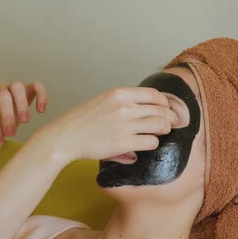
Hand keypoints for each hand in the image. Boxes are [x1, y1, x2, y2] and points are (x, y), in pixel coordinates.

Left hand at [0, 81, 46, 165]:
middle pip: (3, 96)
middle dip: (7, 115)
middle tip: (12, 134)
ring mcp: (13, 87)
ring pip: (17, 87)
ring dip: (22, 104)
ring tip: (25, 121)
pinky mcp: (28, 87)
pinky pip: (37, 85)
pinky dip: (41, 96)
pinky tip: (41, 111)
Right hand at [35, 87, 177, 163]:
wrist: (66, 136)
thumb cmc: (82, 120)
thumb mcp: (103, 101)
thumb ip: (125, 103)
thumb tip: (148, 111)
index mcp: (120, 94)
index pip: (154, 95)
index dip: (165, 103)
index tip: (166, 109)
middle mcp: (125, 107)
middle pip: (161, 110)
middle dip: (170, 118)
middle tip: (171, 124)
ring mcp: (125, 125)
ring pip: (160, 125)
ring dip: (163, 131)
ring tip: (158, 133)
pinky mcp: (124, 142)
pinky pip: (151, 142)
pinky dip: (152, 143)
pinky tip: (145, 144)